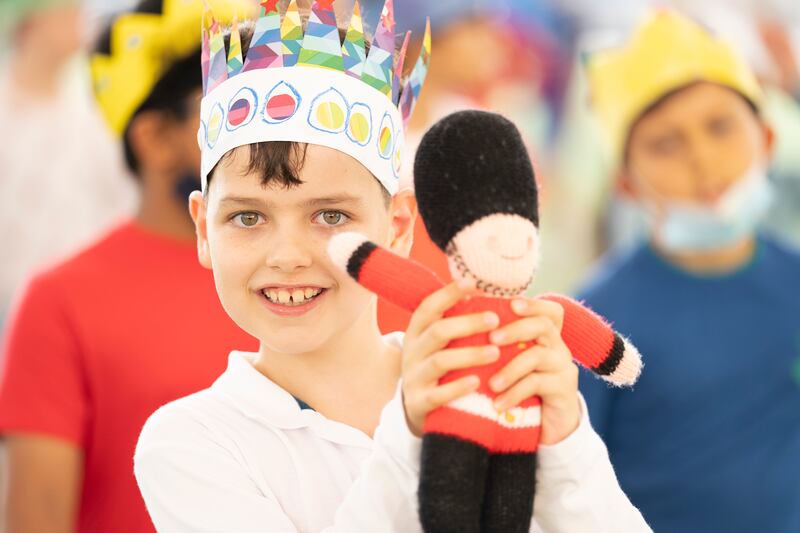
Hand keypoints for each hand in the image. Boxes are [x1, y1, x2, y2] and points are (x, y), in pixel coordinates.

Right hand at [401, 283, 501, 435]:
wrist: (418, 408)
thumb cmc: (437, 367)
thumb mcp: (437, 343)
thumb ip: (453, 321)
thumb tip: (480, 291)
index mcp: (416, 332)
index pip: (428, 307)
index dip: (448, 294)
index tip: (471, 283)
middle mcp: (412, 352)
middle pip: (438, 331)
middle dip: (467, 323)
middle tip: (495, 320)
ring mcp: (414, 377)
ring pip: (440, 361)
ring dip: (469, 354)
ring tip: (495, 352)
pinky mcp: (419, 402)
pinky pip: (438, 394)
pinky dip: (458, 387)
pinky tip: (478, 381)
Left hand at [487, 298, 580, 444]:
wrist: (549, 428)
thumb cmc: (520, 389)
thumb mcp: (510, 364)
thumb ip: (497, 346)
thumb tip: (462, 324)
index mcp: (546, 337)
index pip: (549, 310)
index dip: (533, 304)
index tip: (511, 303)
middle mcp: (558, 347)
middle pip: (543, 326)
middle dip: (515, 329)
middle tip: (492, 339)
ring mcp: (563, 368)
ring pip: (538, 356)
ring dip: (511, 368)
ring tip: (491, 384)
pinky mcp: (564, 390)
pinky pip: (538, 385)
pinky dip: (515, 393)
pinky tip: (498, 404)